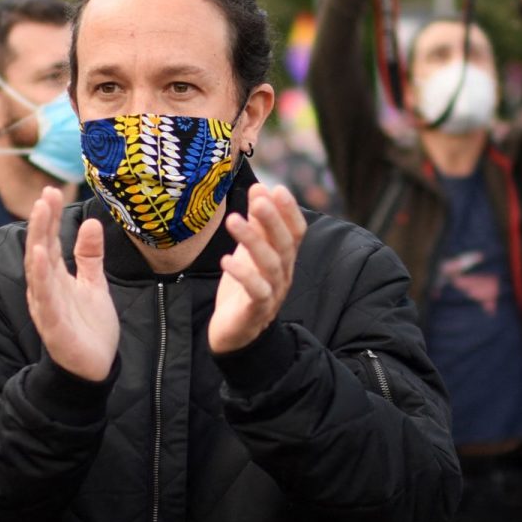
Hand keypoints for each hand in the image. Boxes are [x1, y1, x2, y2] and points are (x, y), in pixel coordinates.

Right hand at [26, 187, 118, 381]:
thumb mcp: (94, 284)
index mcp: (55, 278)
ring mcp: (47, 307)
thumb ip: (89, 256)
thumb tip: (91, 221)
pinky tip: (40, 256)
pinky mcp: (54, 326)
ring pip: (38, 269)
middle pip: (40, 250)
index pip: (49, 242)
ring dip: (38, 240)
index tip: (51, 190)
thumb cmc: (90, 327)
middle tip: (44, 194)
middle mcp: (46, 290)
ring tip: (40, 214)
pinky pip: (45, 299)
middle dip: (41, 221)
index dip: (49, 217)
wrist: (95, 369)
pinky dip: (40, 277)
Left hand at [210, 183, 306, 354]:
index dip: (289, 211)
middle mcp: (283, 274)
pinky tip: (226, 259)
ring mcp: (272, 293)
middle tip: (258, 198)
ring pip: (269, 265)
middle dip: (272, 219)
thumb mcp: (250, 252)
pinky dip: (243, 275)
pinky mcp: (256, 311)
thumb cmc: (244, 287)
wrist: (235, 333)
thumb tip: (259, 189)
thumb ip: (257, 224)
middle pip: (284, 244)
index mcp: (284, 259)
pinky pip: (256, 291)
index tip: (275, 188)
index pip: (295, 232)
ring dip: (252, 240)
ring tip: (232, 220)